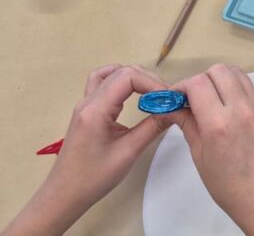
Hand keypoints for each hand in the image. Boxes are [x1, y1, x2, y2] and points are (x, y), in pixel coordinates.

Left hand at [36, 66, 169, 228]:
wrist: (64, 195)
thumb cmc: (94, 177)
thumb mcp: (128, 152)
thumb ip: (153, 127)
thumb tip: (175, 109)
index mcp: (96, 110)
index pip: (128, 77)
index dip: (152, 82)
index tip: (169, 99)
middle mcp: (88, 101)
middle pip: (122, 72)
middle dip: (148, 80)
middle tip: (165, 100)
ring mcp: (85, 105)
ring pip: (111, 74)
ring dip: (134, 77)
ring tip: (150, 94)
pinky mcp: (86, 111)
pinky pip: (102, 83)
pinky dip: (120, 82)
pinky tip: (131, 95)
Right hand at [164, 65, 253, 235]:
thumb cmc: (226, 182)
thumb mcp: (199, 153)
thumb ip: (186, 123)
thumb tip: (171, 106)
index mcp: (219, 123)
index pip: (198, 83)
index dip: (182, 87)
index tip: (175, 99)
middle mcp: (240, 108)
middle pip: (217, 70)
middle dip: (200, 80)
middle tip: (191, 99)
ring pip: (235, 72)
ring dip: (218, 78)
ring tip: (208, 99)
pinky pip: (247, 84)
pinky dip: (233, 85)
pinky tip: (224, 103)